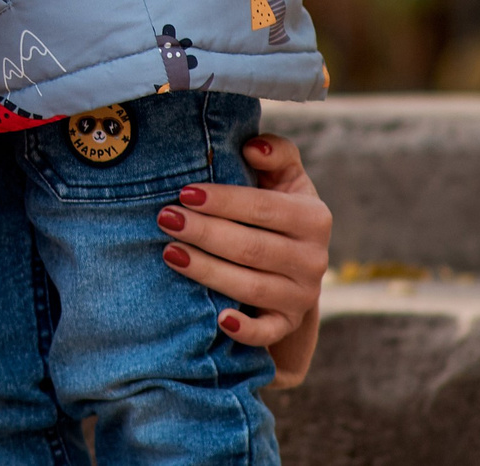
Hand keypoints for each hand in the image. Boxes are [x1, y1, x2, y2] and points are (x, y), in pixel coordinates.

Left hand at [157, 131, 330, 384]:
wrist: (291, 264)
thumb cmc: (275, 209)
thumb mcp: (284, 177)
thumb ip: (275, 153)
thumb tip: (252, 147)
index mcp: (313, 217)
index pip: (264, 208)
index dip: (223, 200)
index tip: (184, 192)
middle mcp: (314, 258)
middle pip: (252, 247)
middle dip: (205, 233)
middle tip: (165, 219)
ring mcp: (301, 295)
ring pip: (251, 286)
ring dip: (208, 271)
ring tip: (169, 253)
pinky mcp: (287, 323)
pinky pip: (267, 332)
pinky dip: (245, 328)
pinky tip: (218, 318)